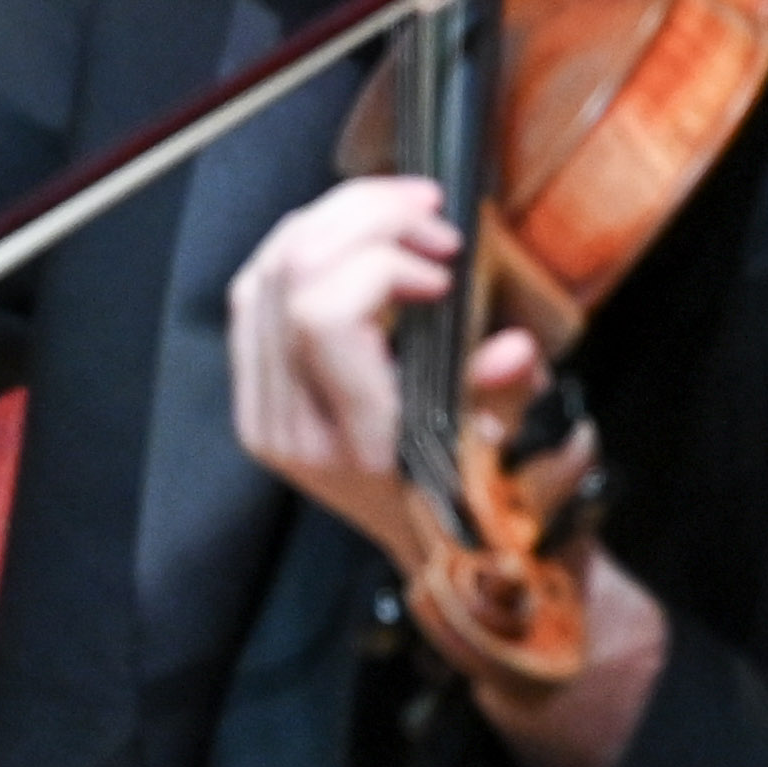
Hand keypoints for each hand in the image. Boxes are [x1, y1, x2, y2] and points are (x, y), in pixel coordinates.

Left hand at [225, 173, 478, 541]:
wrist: (436, 553)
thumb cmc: (476, 497)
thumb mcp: (507, 446)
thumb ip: (501, 392)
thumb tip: (513, 347)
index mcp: (353, 443)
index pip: (324, 317)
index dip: (380, 266)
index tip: (444, 272)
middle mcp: (290, 425)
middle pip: (288, 277)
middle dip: (361, 219)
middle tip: (429, 214)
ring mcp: (263, 409)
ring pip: (264, 274)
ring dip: (332, 221)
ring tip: (404, 213)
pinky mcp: (255, 393)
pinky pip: (254, 296)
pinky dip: (303, 248)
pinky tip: (358, 236)